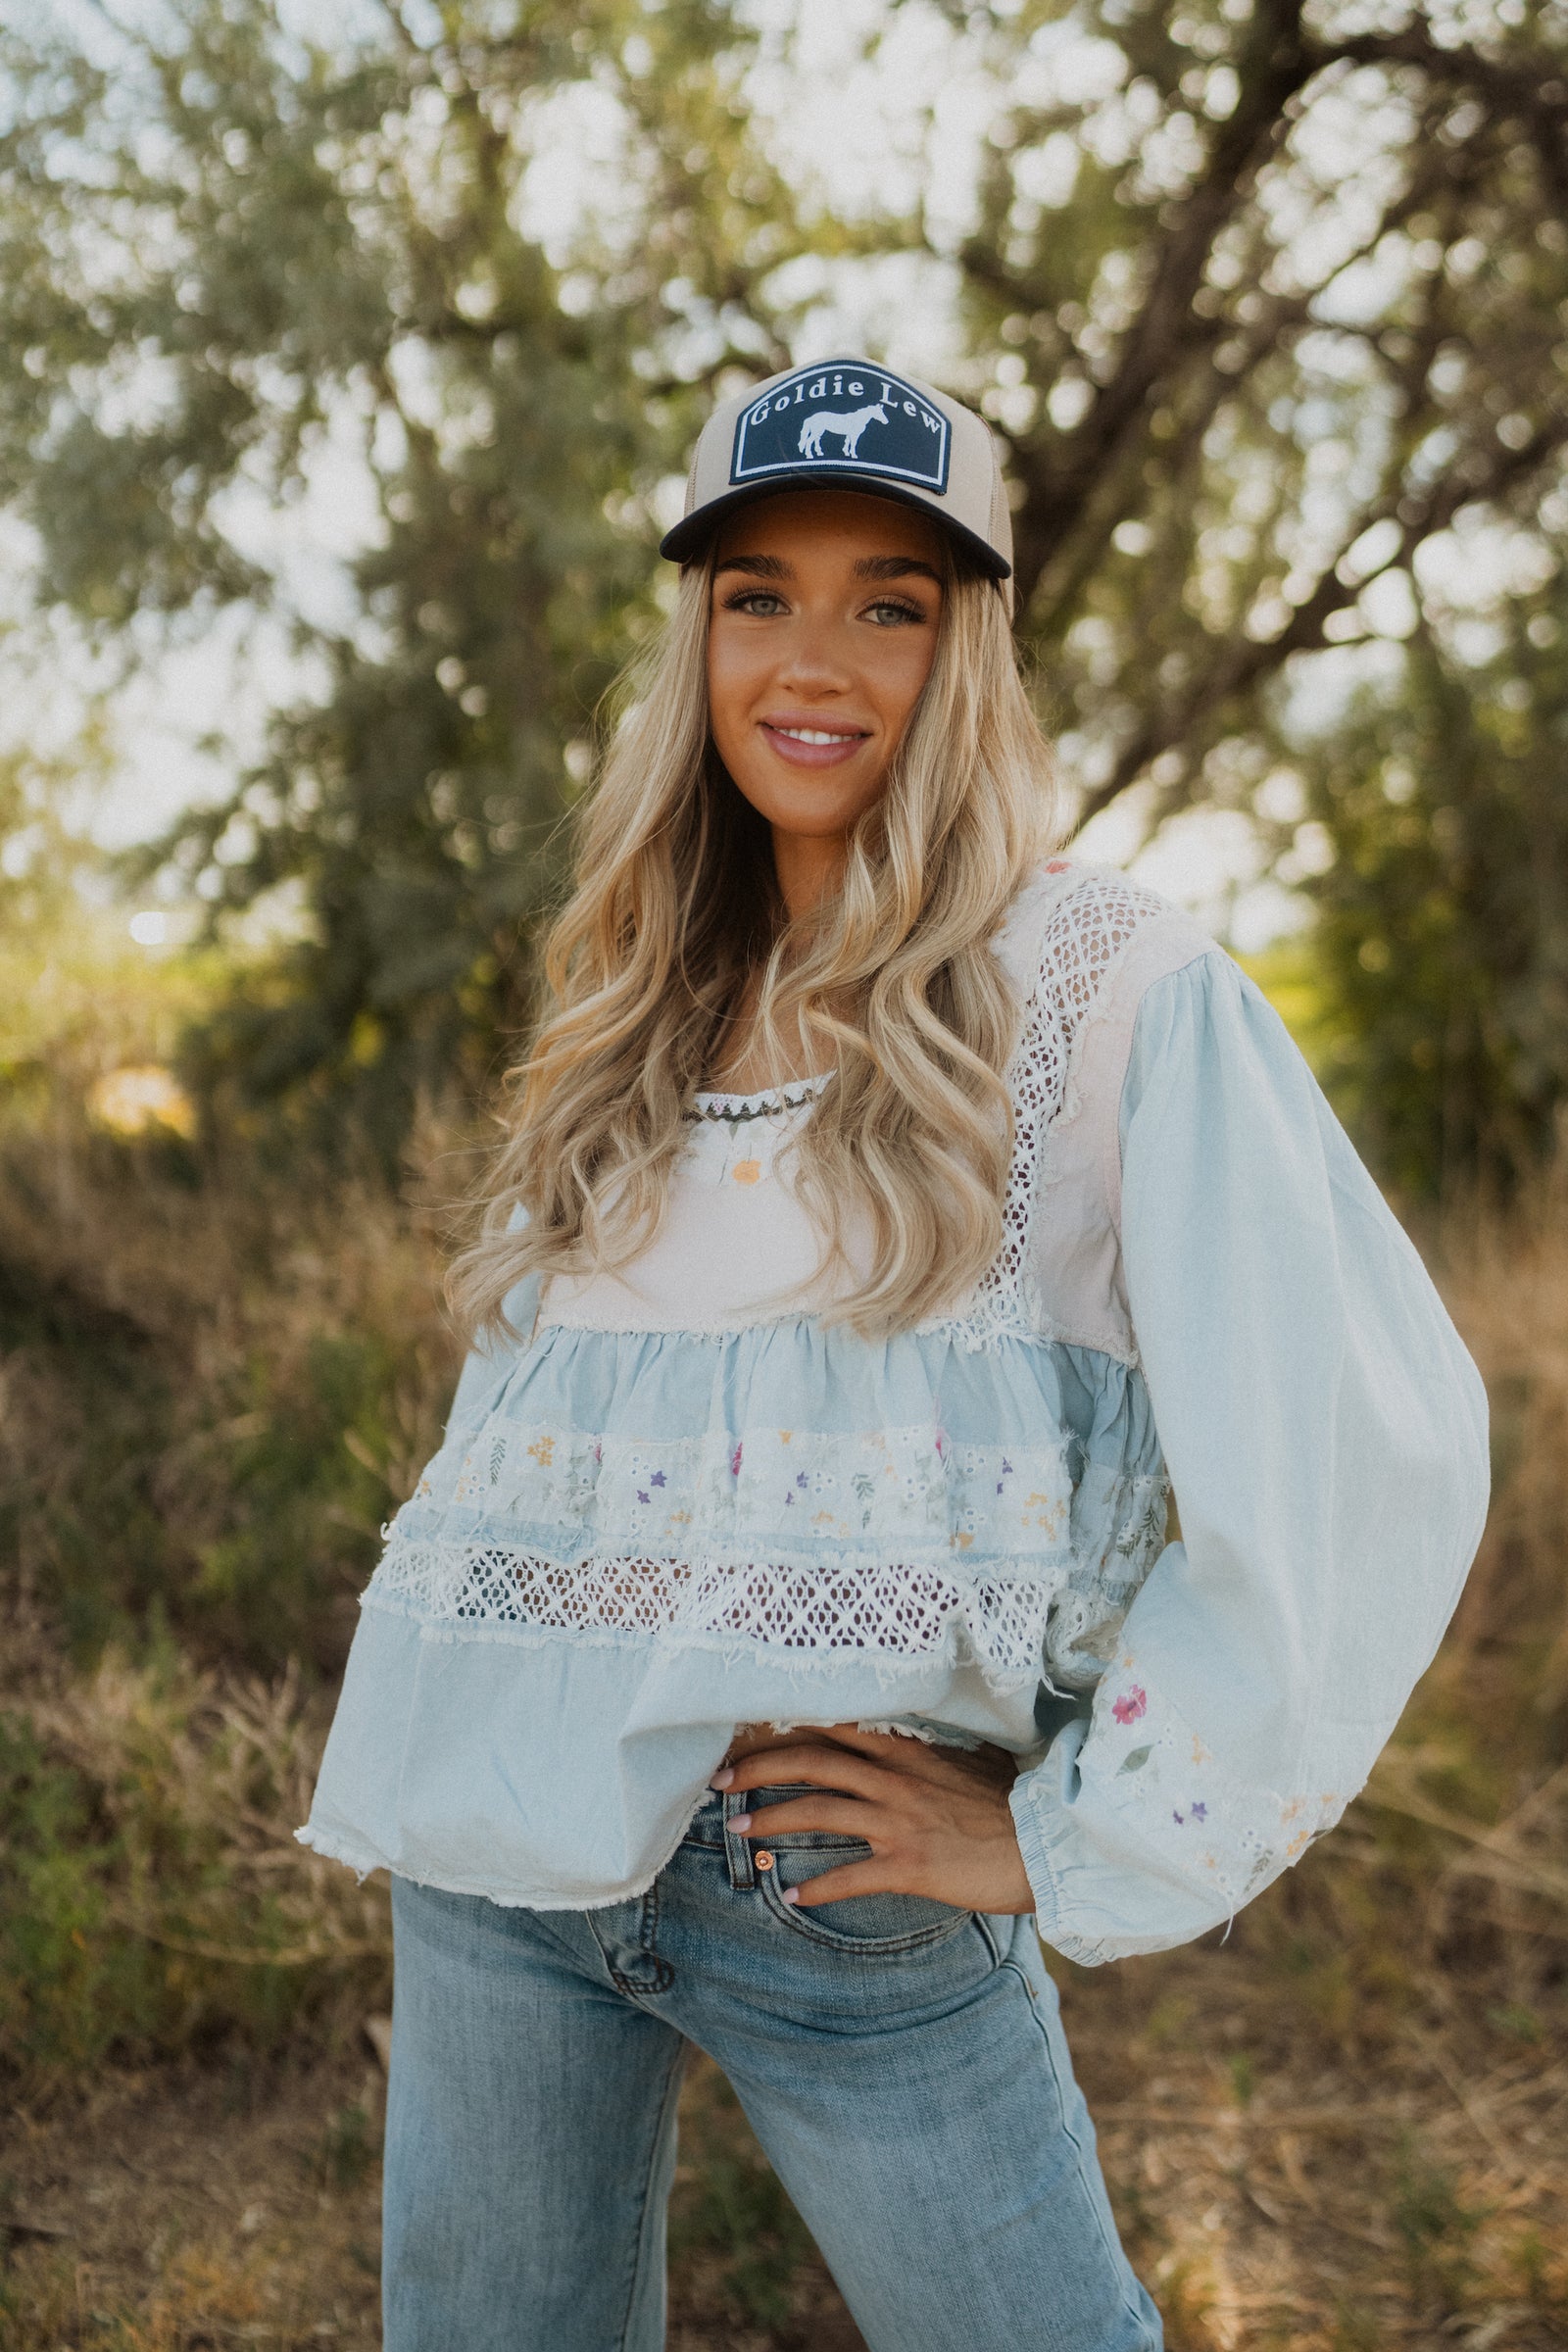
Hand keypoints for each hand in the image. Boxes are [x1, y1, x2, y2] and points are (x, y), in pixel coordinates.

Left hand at [710, 1723, 1035, 1914]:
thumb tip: (917, 1745)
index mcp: (907, 1749)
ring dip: (771, 1820)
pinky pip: (849, 1877)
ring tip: (738, 1830)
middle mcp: (894, 1778)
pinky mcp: (909, 1865)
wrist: (1047, 1842)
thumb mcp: (976, 1761)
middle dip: (757, 1767)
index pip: (833, 1727)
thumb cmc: (1016, 1801)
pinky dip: (817, 1888)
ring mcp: (898, 1821)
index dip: (786, 1728)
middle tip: (719, 1780)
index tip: (748, 1734)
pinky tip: (793, 1896)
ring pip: (817, 1811)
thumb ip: (936, 1753)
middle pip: (809, 1761)